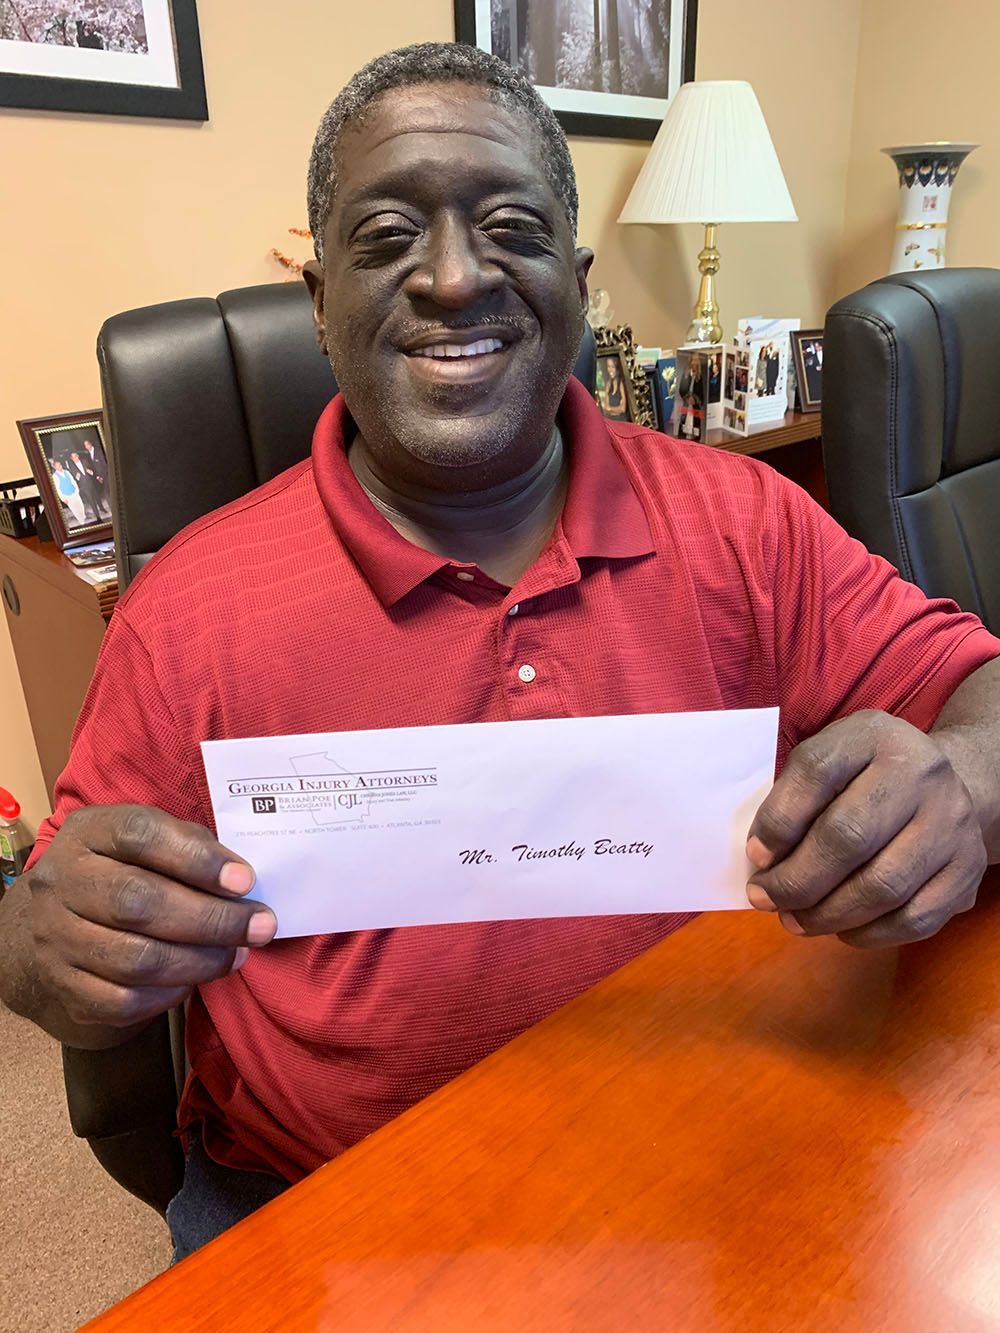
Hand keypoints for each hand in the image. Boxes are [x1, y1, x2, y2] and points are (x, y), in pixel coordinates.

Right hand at [25, 804, 274, 1030]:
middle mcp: (61, 881)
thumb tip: (239, 879)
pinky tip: (196, 979)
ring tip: (238, 954)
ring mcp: (54, 937)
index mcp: (87, 832)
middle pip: (137, 902)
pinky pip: (123, 1000)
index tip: (245, 880)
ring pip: (134, 959)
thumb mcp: (145, 841)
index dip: (196, 858)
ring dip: (200, 961)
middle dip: (211, 919)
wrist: (48, 924)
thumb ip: (188, 845)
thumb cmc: (120, 871)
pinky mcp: (62, 986)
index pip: (138, 834)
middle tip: (260, 926)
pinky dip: (170, 993)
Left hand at [746, 711, 987, 947]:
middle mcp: (920, 773)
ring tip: (794, 920)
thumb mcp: (831, 759)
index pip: (817, 772)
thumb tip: (763, 860)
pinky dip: (870, 933)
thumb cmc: (865, 776)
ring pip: (882, 886)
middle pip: (849, 836)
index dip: (779, 820)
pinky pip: (915, 917)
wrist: (947, 783)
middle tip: (766, 899)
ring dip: (827, 914)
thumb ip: (794, 797)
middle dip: (796, 880)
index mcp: (872, 735)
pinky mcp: (968, 868)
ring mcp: (951, 822)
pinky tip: (842, 929)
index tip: (755, 857)